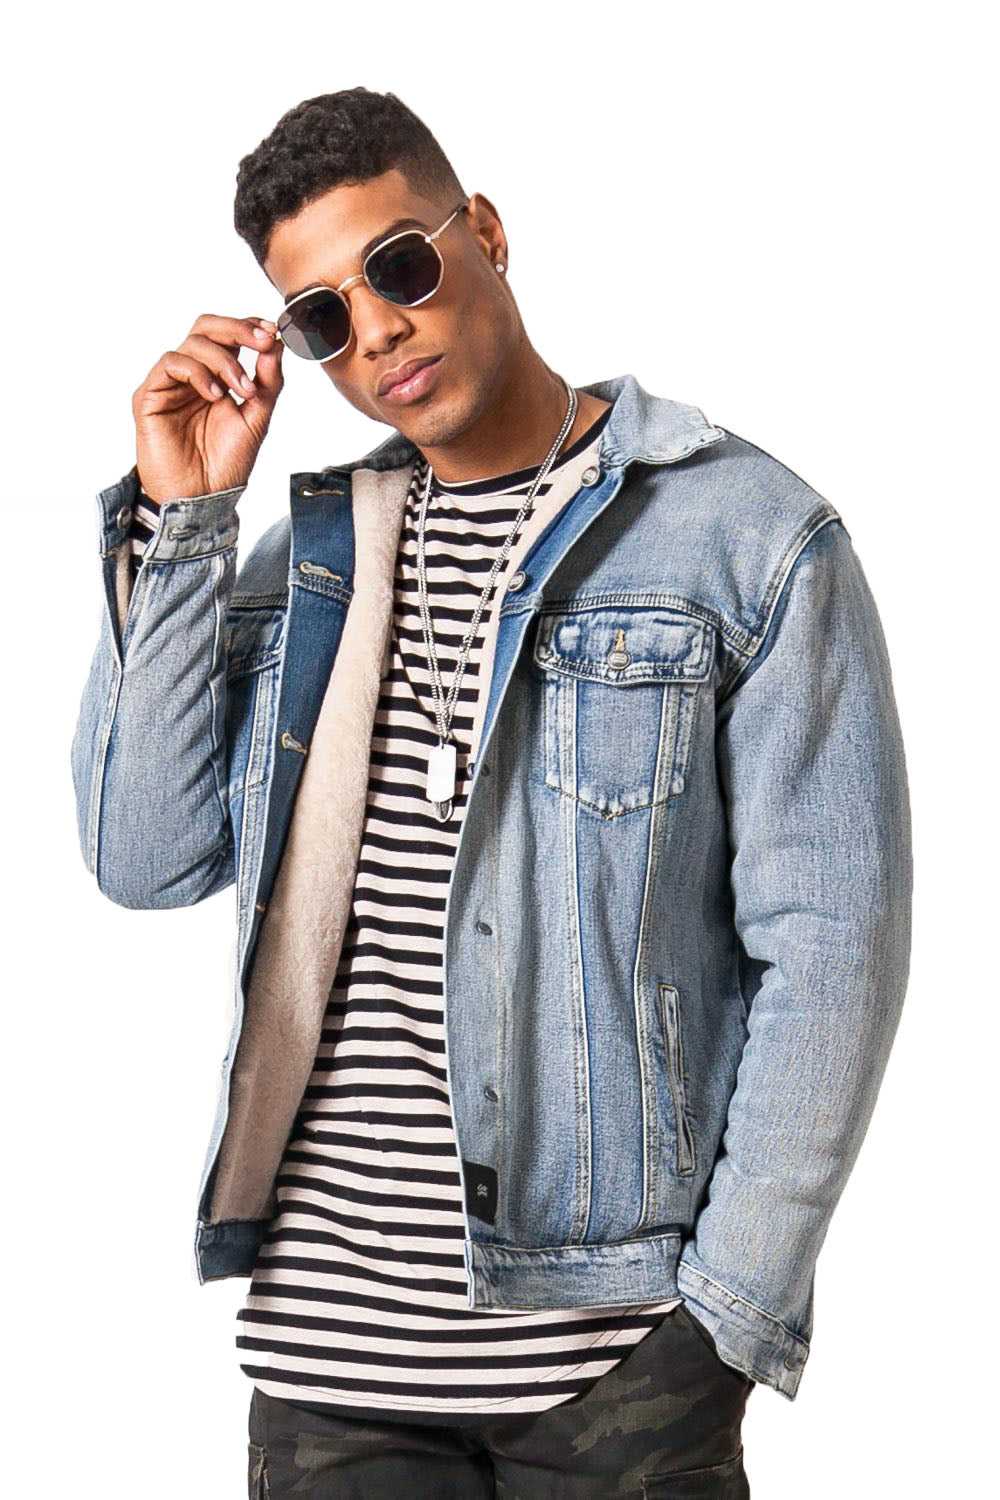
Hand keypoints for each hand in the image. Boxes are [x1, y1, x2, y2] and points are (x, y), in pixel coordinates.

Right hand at [132, 314, 283, 501]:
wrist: (202, 498)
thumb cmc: (225, 464)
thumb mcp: (257, 418)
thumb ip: (268, 382)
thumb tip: (276, 344)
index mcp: (216, 377)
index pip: (226, 336)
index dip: (248, 326)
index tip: (273, 332)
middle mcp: (191, 376)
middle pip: (206, 327)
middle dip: (237, 329)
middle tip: (261, 340)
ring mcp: (169, 384)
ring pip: (192, 343)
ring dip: (224, 360)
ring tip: (242, 390)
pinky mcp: (150, 396)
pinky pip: (170, 363)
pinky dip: (198, 371)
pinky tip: (215, 395)